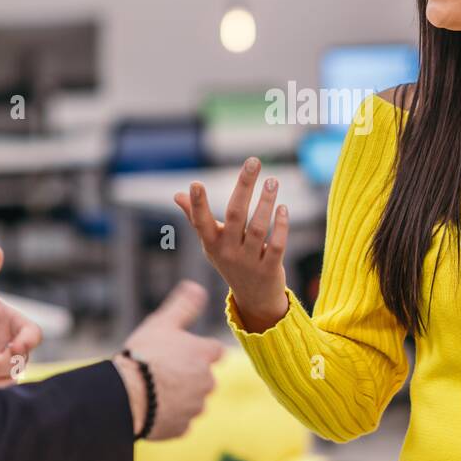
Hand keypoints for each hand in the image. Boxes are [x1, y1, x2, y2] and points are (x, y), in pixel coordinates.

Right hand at [117, 280, 223, 439]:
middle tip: (161, 371)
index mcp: (204, 355)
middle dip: (188, 376)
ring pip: (192, 401)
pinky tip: (151, 408)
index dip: (200, 350)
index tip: (183, 351)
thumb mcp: (162, 323)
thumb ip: (183, 306)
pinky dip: (169, 417)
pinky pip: (179, 422)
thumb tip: (197, 286)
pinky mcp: (182, 429)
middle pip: (204, 378)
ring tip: (153, 390)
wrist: (124, 396)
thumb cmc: (143, 356)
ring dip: (179, 397)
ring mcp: (195, 408)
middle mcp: (207, 383)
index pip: (215, 351)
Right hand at [173, 156, 289, 329]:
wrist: (254, 299)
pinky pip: (276, 245)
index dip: (197, 205)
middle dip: (244, 186)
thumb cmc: (230, 262)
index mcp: (212, 244)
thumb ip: (196, 218)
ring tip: (272, 180)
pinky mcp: (269, 269)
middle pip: (235, 215)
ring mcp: (249, 262)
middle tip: (253, 161)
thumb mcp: (211, 243)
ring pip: (258, 229)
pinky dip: (281, 227)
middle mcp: (228, 252)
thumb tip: (177, 195)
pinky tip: (283, 208)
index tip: (195, 184)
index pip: (201, 222)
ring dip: (266, 202)